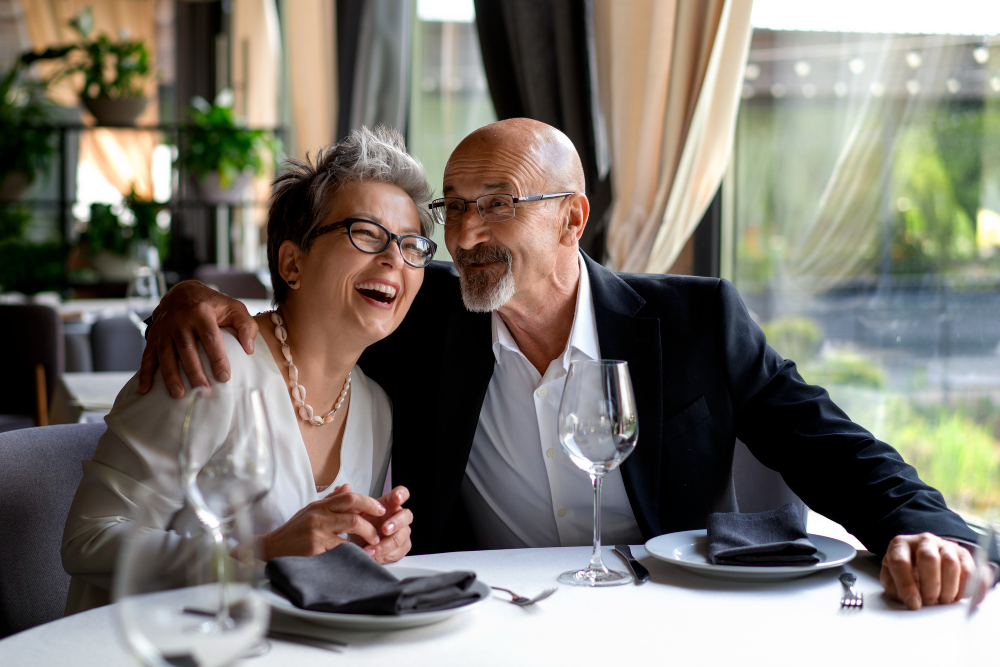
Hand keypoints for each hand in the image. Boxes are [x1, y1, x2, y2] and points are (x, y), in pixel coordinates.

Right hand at [138, 280, 257, 397]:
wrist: (182, 291)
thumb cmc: (213, 304)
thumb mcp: (234, 307)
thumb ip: (246, 325)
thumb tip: (249, 349)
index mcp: (201, 312)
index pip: (210, 338)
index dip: (217, 358)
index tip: (224, 378)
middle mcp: (180, 319)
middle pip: (187, 349)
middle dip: (194, 372)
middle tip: (203, 392)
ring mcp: (164, 328)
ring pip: (166, 354)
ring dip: (170, 376)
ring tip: (179, 395)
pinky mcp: (153, 335)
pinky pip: (147, 355)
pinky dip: (145, 373)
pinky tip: (145, 390)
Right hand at [257, 485, 386, 559]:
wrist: (270, 549)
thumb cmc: (293, 532)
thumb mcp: (310, 511)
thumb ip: (330, 500)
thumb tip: (348, 487)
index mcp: (319, 506)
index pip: (349, 497)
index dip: (368, 502)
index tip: (379, 509)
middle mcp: (319, 516)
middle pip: (353, 513)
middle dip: (371, 523)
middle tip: (378, 532)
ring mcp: (317, 532)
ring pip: (350, 530)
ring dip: (366, 538)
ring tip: (371, 545)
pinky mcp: (315, 549)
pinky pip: (341, 549)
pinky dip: (353, 553)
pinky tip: (358, 557)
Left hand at [353, 486, 412, 563]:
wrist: (359, 542)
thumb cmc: (360, 524)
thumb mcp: (353, 512)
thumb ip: (348, 501)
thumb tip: (341, 487)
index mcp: (390, 504)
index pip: (402, 494)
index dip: (402, 495)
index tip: (396, 498)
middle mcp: (399, 517)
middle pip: (407, 516)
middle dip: (396, 523)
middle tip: (384, 529)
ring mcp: (402, 532)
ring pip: (400, 538)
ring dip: (385, 544)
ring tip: (370, 549)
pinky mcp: (401, 547)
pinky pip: (398, 552)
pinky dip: (383, 555)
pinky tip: (372, 555)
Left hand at [879, 533, 978, 608]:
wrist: (922, 558)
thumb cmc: (905, 571)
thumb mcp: (891, 577)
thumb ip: (893, 588)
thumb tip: (910, 600)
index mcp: (901, 545)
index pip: (900, 562)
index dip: (906, 585)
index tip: (913, 603)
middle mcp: (923, 541)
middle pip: (929, 558)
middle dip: (930, 585)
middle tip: (929, 602)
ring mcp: (945, 546)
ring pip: (951, 563)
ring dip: (949, 588)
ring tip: (943, 600)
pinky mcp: (963, 555)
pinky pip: (970, 570)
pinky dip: (967, 588)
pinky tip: (959, 598)